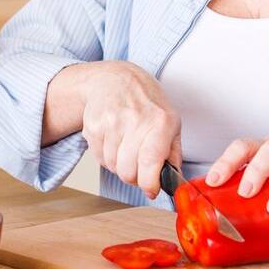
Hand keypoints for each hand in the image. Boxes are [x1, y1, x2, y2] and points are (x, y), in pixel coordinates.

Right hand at [78, 61, 181, 199]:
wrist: (116, 78)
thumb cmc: (147, 102)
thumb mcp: (171, 121)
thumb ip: (173, 154)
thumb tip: (174, 182)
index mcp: (160, 122)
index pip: (150, 162)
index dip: (149, 184)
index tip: (151, 189)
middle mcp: (135, 120)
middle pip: (128, 172)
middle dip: (134, 176)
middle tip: (138, 166)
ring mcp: (111, 122)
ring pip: (112, 167)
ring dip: (119, 165)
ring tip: (125, 147)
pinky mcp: (93, 125)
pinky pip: (98, 157)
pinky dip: (106, 156)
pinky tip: (113, 140)